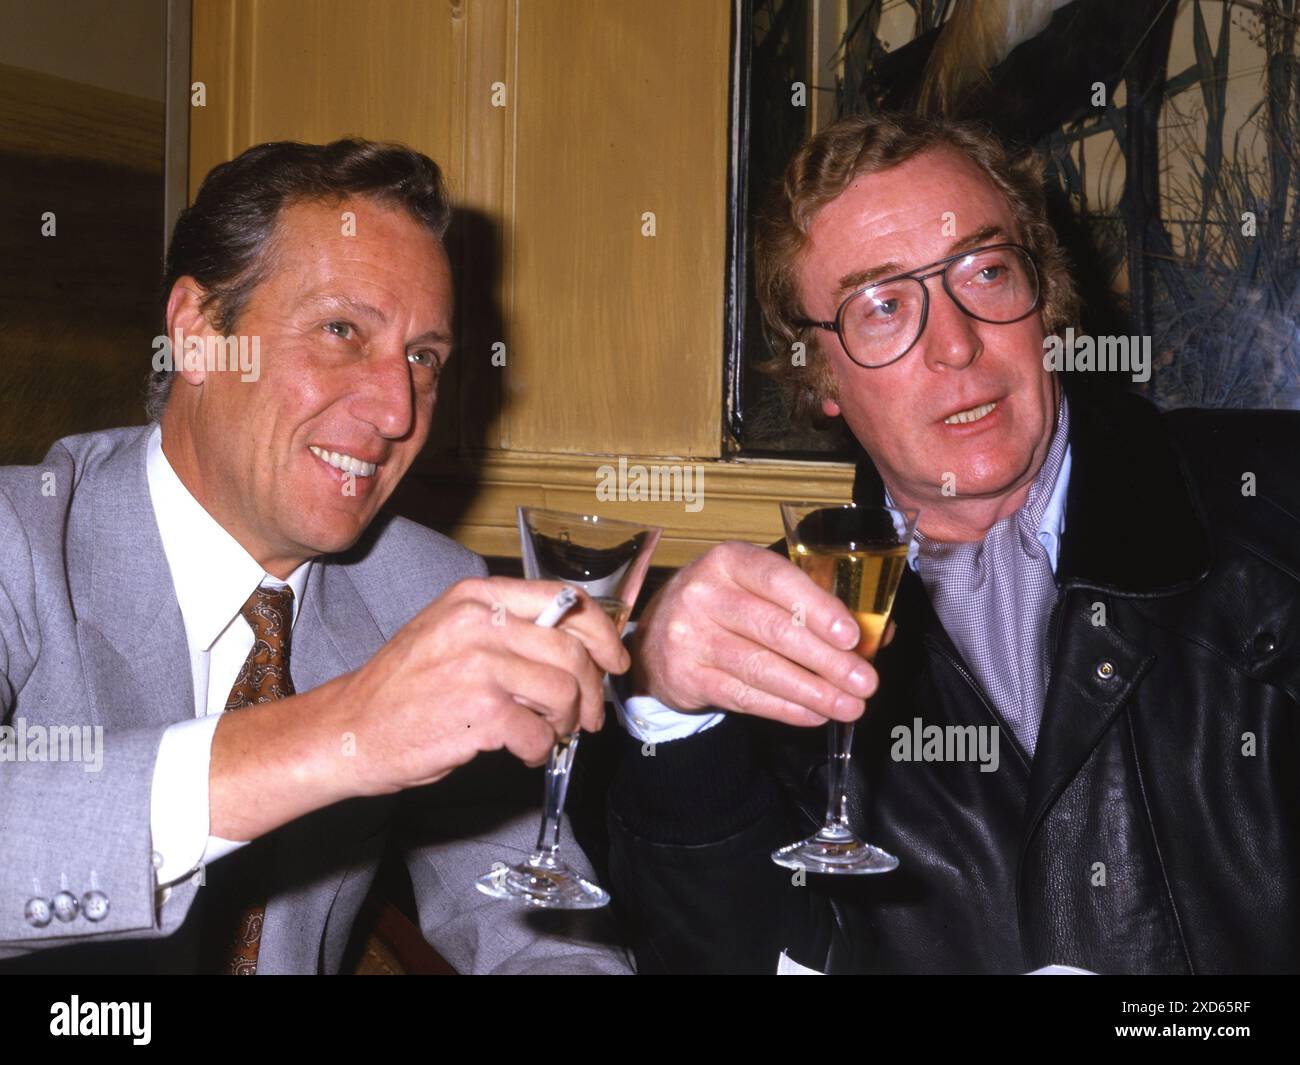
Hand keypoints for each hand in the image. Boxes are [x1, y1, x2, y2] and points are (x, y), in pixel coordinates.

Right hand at [334, 576, 628, 793]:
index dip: (602, 635)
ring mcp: (480, 664)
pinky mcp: (481, 711)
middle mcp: (480, 622)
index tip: (614, 661)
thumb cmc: (405, 688)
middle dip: (593, 692)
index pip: (566, 601)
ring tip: (549, 734)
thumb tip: (577, 648)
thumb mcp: (452, 633)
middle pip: (573, 653)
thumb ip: (509, 629)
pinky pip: (540, 732)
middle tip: (588, 718)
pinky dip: (538, 749)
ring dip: (566, 723)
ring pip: (565, 693)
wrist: (350, 729)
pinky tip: (521, 751)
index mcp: (477, 596)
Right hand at [629, 541, 891, 726]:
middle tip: (865, 682)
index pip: (777, 579)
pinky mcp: (685, 676)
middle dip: (826, 660)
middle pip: (773, 629)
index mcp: (729, 560)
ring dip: (812, 691)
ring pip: (760, 668)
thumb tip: (878, 633)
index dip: (817, 608)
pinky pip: (743, 696)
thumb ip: (815, 605)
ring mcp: (689, 636)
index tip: (851, 636)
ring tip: (850, 706)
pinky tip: (814, 714)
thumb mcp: (758, 590)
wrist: (656, 637)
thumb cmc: (726, 607)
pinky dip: (784, 709)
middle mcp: (703, 593)